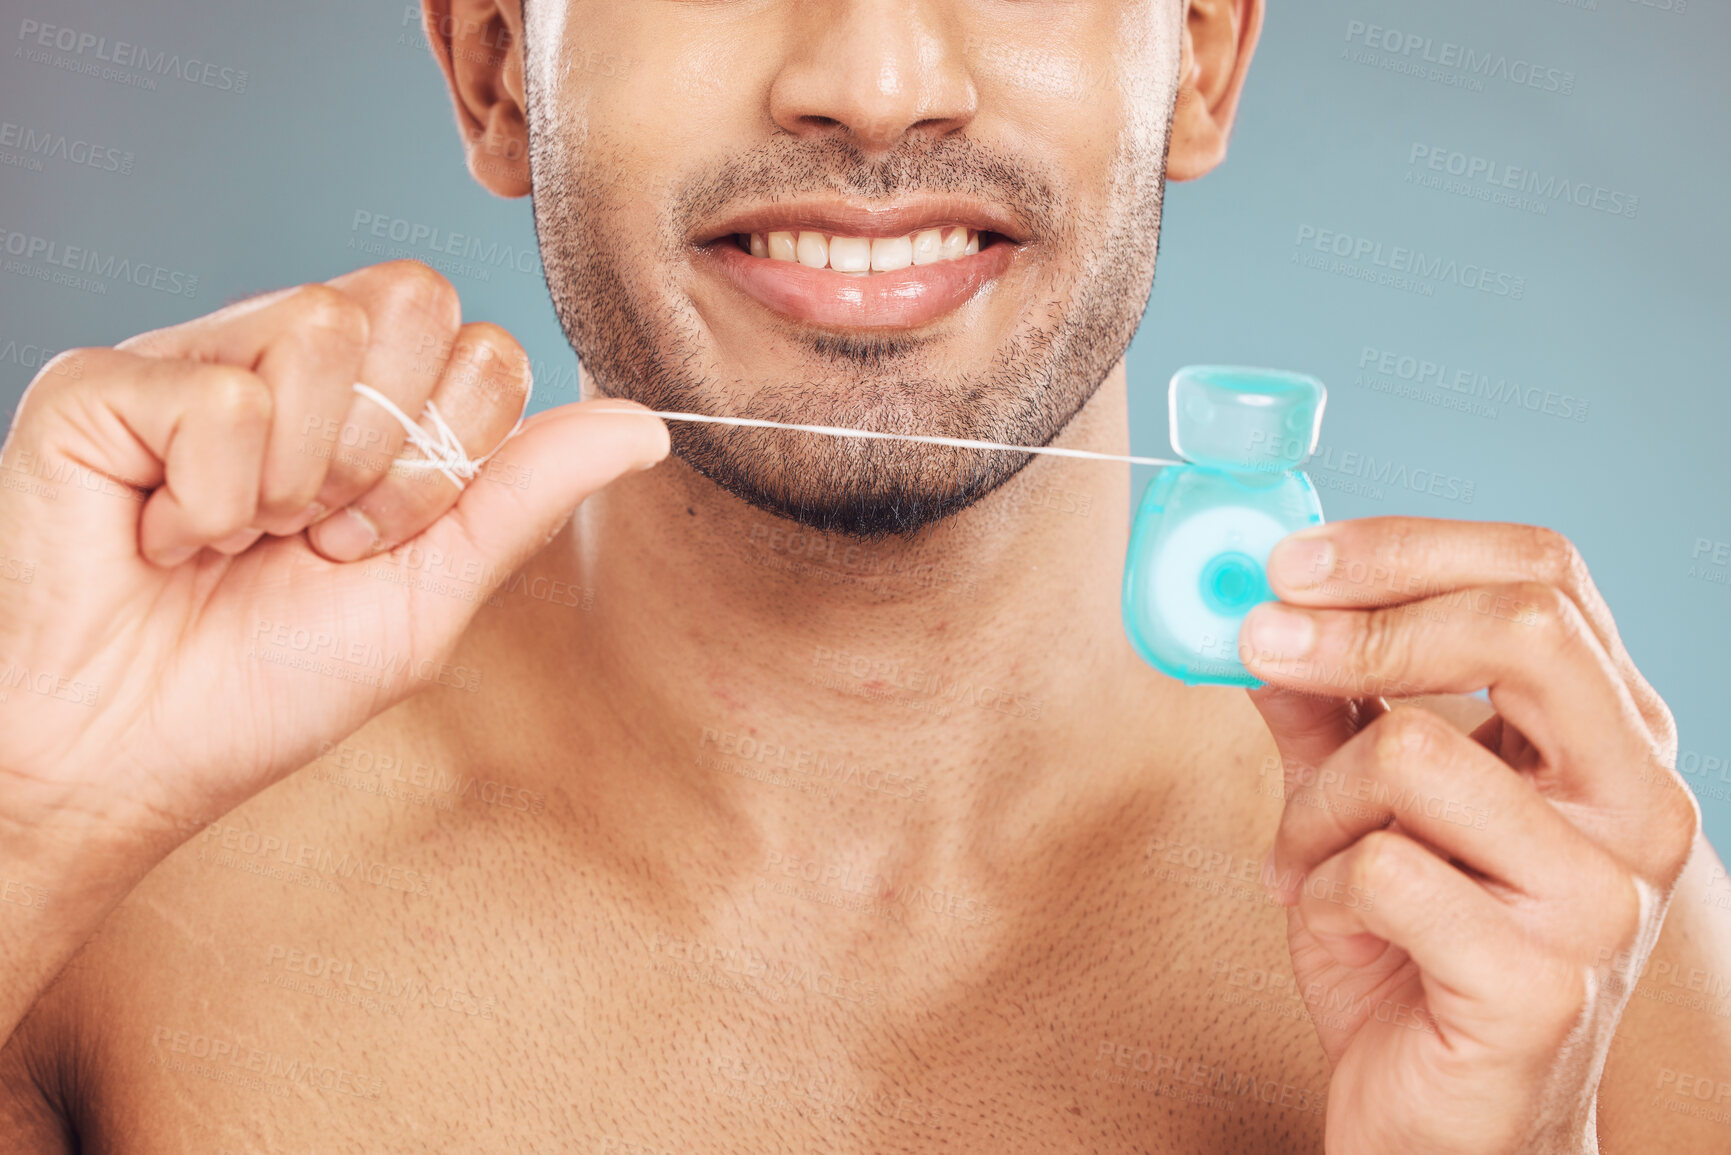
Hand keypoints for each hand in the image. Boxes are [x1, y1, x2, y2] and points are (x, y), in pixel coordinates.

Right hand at [0, 260, 667, 865]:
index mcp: (372, 407)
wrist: (130, 754)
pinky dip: (209, 501)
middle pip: (416, 300)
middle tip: (318, 535)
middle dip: (390, 452)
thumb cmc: (269, 685)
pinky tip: (166, 536)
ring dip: (299, 475)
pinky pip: (218, 394)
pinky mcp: (104, 383)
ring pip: (322, 327)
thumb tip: (649, 425)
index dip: (454, 454)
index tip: (379, 542)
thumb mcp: (430, 595)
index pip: (482, 345)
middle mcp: (289, 365)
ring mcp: (198, 361)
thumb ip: (528, 496)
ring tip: (239, 538)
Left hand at [1239, 517, 1697, 1154]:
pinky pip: (1381, 868)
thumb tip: (1261, 605)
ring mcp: (1603, 897)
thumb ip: (1324, 702)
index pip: (1542, 575)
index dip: (1403, 547)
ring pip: (1410, 748)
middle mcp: (1638, 803)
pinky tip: (1342, 930)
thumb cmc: (1408, 949)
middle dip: (1360, 626)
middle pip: (1521, 626)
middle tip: (1261, 642)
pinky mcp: (1543, 982)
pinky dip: (1320, 891)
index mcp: (1610, 737)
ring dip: (1314, 803)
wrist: (1442, 1121)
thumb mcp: (1357, 802)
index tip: (1287, 562)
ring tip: (1307, 863)